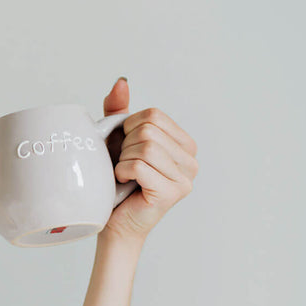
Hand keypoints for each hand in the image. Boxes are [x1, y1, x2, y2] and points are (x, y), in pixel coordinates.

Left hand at [96, 78, 198, 245]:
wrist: (113, 224)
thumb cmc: (116, 184)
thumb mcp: (117, 141)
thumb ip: (120, 111)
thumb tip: (122, 81)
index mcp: (184, 144)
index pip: (153, 115)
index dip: (129, 128)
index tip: (125, 150)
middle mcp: (192, 160)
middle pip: (149, 130)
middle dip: (125, 146)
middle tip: (124, 166)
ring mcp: (186, 177)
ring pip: (145, 147)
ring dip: (123, 160)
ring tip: (124, 175)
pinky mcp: (173, 192)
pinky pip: (140, 166)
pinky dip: (123, 171)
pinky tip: (124, 183)